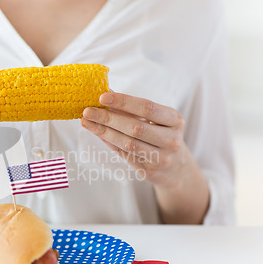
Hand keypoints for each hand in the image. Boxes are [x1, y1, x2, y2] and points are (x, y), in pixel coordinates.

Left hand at [81, 91, 208, 222]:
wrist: (176, 169)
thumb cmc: (161, 136)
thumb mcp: (155, 119)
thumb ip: (131, 107)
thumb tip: (106, 92)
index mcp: (175, 120)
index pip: (146, 107)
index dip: (123, 102)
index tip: (102, 97)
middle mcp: (171, 139)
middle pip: (135, 127)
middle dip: (108, 118)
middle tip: (87, 111)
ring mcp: (161, 158)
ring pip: (127, 143)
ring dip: (104, 131)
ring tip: (87, 122)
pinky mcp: (149, 171)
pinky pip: (124, 154)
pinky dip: (108, 142)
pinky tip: (97, 132)